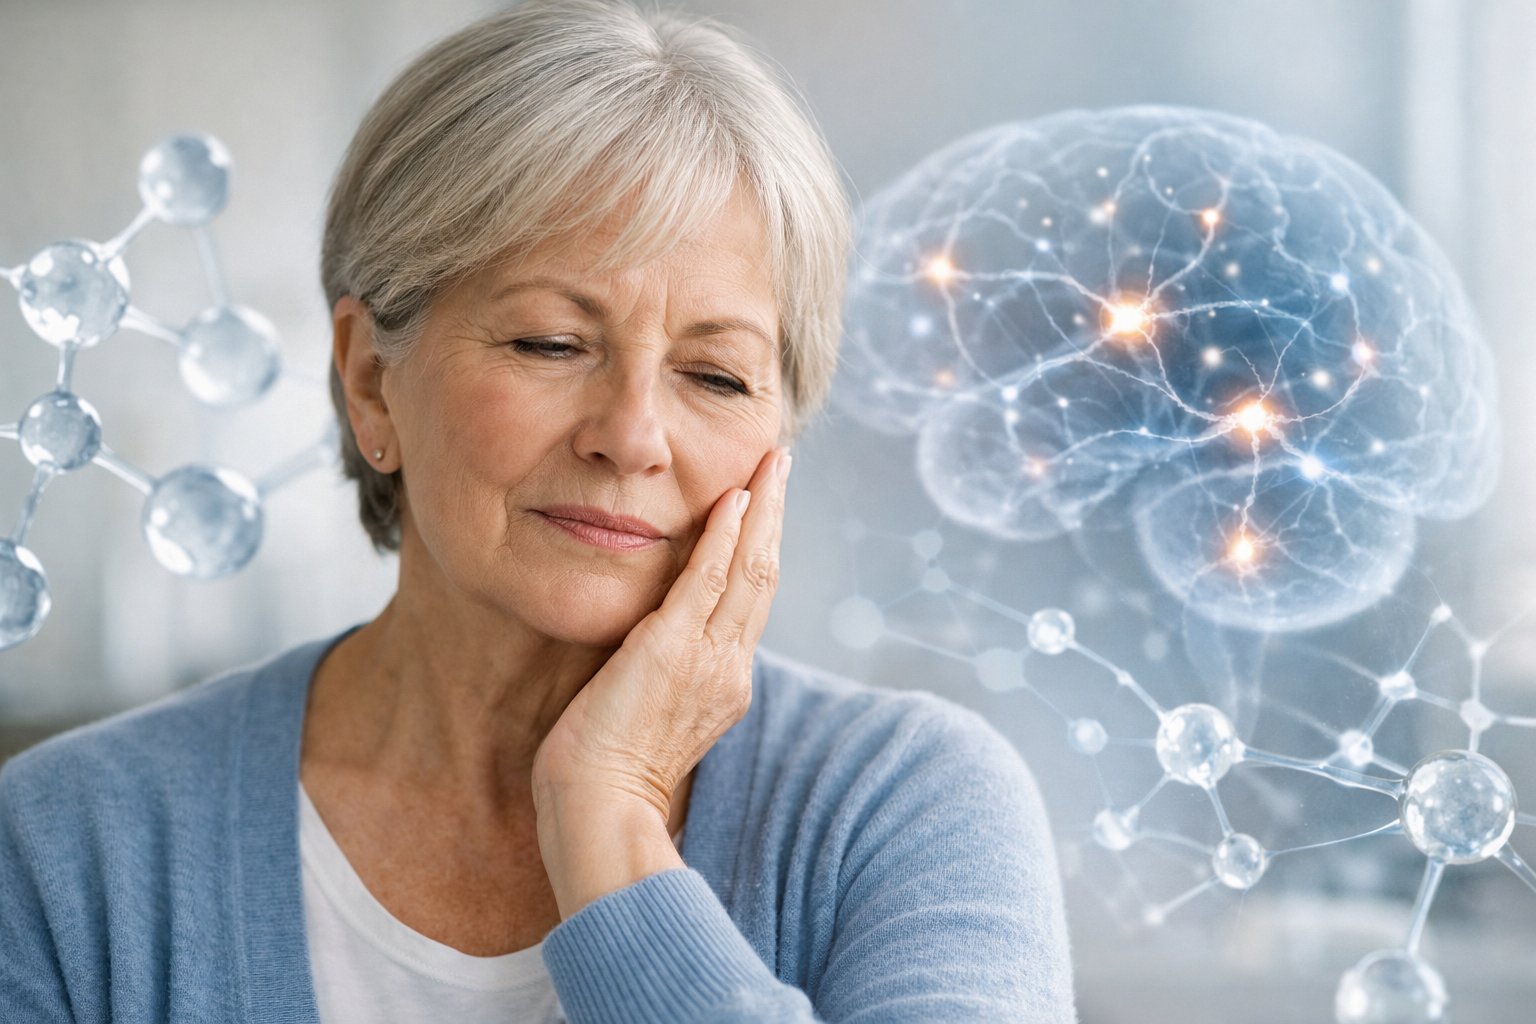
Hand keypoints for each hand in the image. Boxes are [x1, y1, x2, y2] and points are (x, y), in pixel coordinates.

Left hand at [530, 444, 791, 821]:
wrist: (599, 811)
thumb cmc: (606, 776)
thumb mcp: (650, 718)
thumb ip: (664, 678)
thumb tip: (650, 651)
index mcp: (725, 685)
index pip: (752, 602)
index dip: (762, 550)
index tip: (765, 509)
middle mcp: (729, 668)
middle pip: (764, 577)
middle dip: (775, 515)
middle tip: (782, 464)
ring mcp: (707, 659)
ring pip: (749, 570)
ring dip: (762, 510)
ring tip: (772, 463)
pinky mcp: (672, 650)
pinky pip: (708, 579)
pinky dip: (725, 536)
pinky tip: (734, 499)